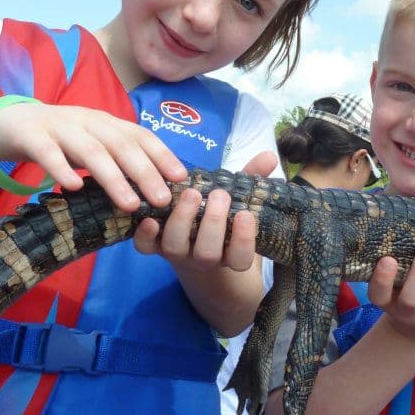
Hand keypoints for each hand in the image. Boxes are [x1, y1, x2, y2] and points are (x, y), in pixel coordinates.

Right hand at [0, 102, 185, 210]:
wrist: (6, 122)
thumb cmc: (59, 140)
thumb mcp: (91, 144)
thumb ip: (116, 159)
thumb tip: (154, 188)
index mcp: (106, 122)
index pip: (140, 135)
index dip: (162, 155)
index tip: (181, 178)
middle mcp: (88, 121)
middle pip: (121, 145)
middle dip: (145, 172)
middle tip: (163, 200)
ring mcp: (59, 127)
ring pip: (90, 151)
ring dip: (113, 178)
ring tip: (130, 204)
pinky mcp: (31, 136)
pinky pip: (47, 153)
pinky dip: (61, 169)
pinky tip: (73, 188)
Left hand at [132, 151, 277, 271]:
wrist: (191, 236)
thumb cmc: (222, 214)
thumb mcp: (239, 196)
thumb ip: (253, 178)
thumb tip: (269, 155)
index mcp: (229, 252)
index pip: (240, 259)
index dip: (244, 241)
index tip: (247, 215)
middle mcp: (203, 258)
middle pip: (207, 254)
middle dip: (213, 224)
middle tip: (219, 195)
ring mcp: (177, 253)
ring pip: (176, 249)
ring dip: (182, 221)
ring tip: (191, 193)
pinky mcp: (153, 246)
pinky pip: (145, 249)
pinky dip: (145, 236)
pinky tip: (150, 217)